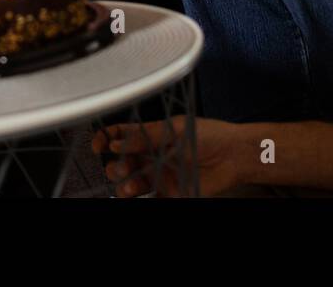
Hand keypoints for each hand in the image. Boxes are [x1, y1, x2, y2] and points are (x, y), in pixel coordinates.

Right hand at [91, 117, 246, 196]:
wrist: (234, 157)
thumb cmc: (210, 136)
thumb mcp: (174, 131)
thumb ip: (144, 137)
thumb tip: (116, 142)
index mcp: (152, 135)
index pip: (121, 134)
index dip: (105, 138)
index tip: (97, 146)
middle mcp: (152, 155)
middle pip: (122, 163)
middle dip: (115, 167)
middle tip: (122, 169)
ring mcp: (160, 175)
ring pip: (131, 185)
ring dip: (125, 187)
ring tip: (131, 187)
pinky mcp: (170, 193)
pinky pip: (149, 201)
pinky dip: (139, 201)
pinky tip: (137, 198)